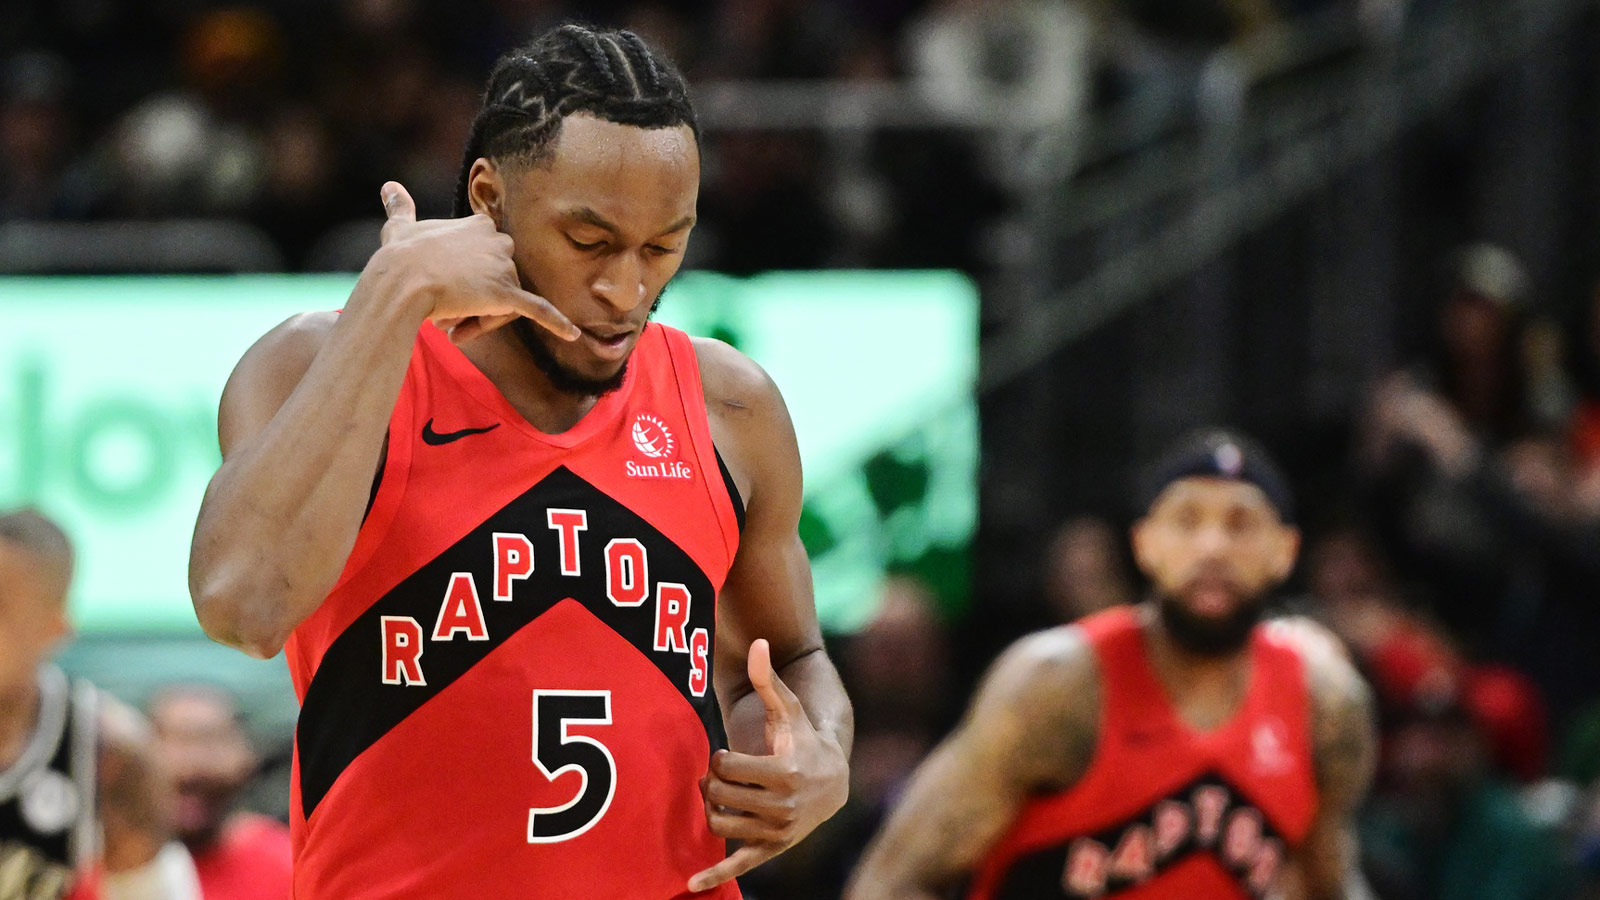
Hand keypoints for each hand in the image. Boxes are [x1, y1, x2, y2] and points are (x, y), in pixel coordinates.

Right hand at [370, 181, 578, 343]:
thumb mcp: (401, 227)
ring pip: (503, 304)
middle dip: (476, 301)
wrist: (401, 281)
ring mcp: (505, 267)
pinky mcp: (508, 294)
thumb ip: (401, 208)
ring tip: (453, 328)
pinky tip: (573, 335)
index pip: (487, 258)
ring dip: (480, 320)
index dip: (467, 279)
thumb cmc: (399, 257)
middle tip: (445, 315)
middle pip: (499, 281)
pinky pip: (538, 309)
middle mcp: (499, 241)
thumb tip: (389, 186)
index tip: (442, 292)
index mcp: (481, 225)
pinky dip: (557, 323)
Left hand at [689, 639, 848, 892]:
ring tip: (721, 794)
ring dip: (711, 807)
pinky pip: (739, 865)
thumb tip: (759, 643)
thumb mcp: (788, 710)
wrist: (833, 782)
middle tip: (720, 774)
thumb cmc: (803, 739)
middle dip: (713, 781)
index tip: (731, 755)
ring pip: (719, 823)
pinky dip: (715, 876)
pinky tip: (691, 886)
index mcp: (783, 773)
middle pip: (719, 795)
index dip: (720, 758)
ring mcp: (776, 831)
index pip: (726, 767)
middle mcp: (781, 807)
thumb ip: (769, 679)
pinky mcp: (771, 850)